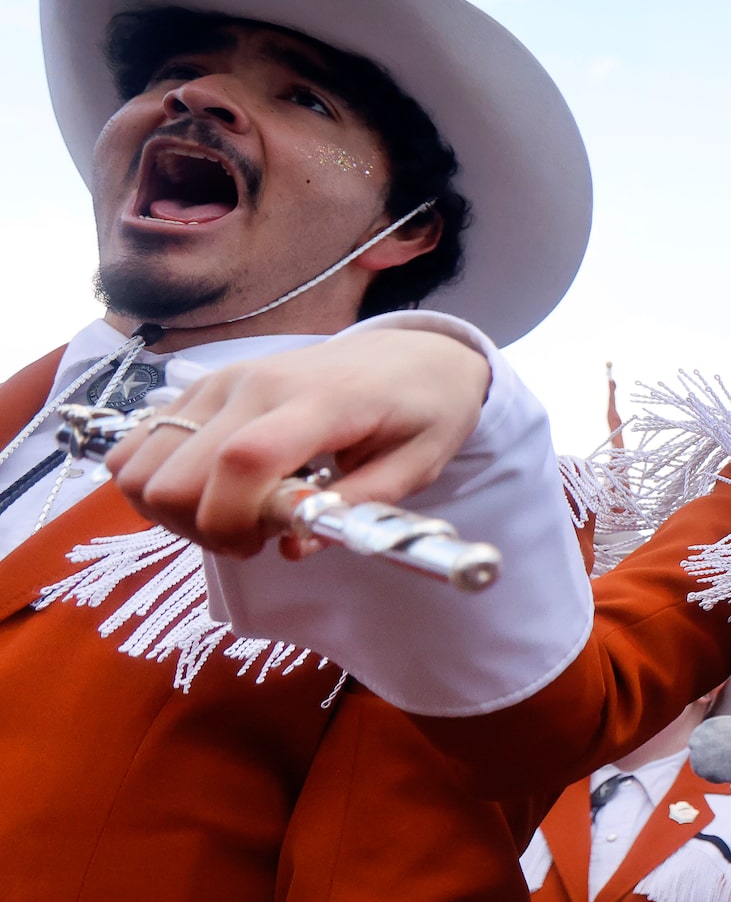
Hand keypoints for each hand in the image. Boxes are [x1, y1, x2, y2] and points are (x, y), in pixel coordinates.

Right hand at [105, 327, 490, 556]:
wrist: (412, 354)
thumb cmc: (422, 411)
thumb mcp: (416, 467)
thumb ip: (357, 509)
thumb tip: (293, 548)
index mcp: (318, 402)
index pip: (243, 460)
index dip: (233, 520)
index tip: (263, 545)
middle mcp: (253, 385)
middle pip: (176, 474)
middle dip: (205, 528)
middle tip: (254, 535)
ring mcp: (220, 383)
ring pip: (142, 465)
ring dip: (176, 509)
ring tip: (233, 511)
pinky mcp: (202, 388)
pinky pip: (139, 445)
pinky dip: (159, 482)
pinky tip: (209, 489)